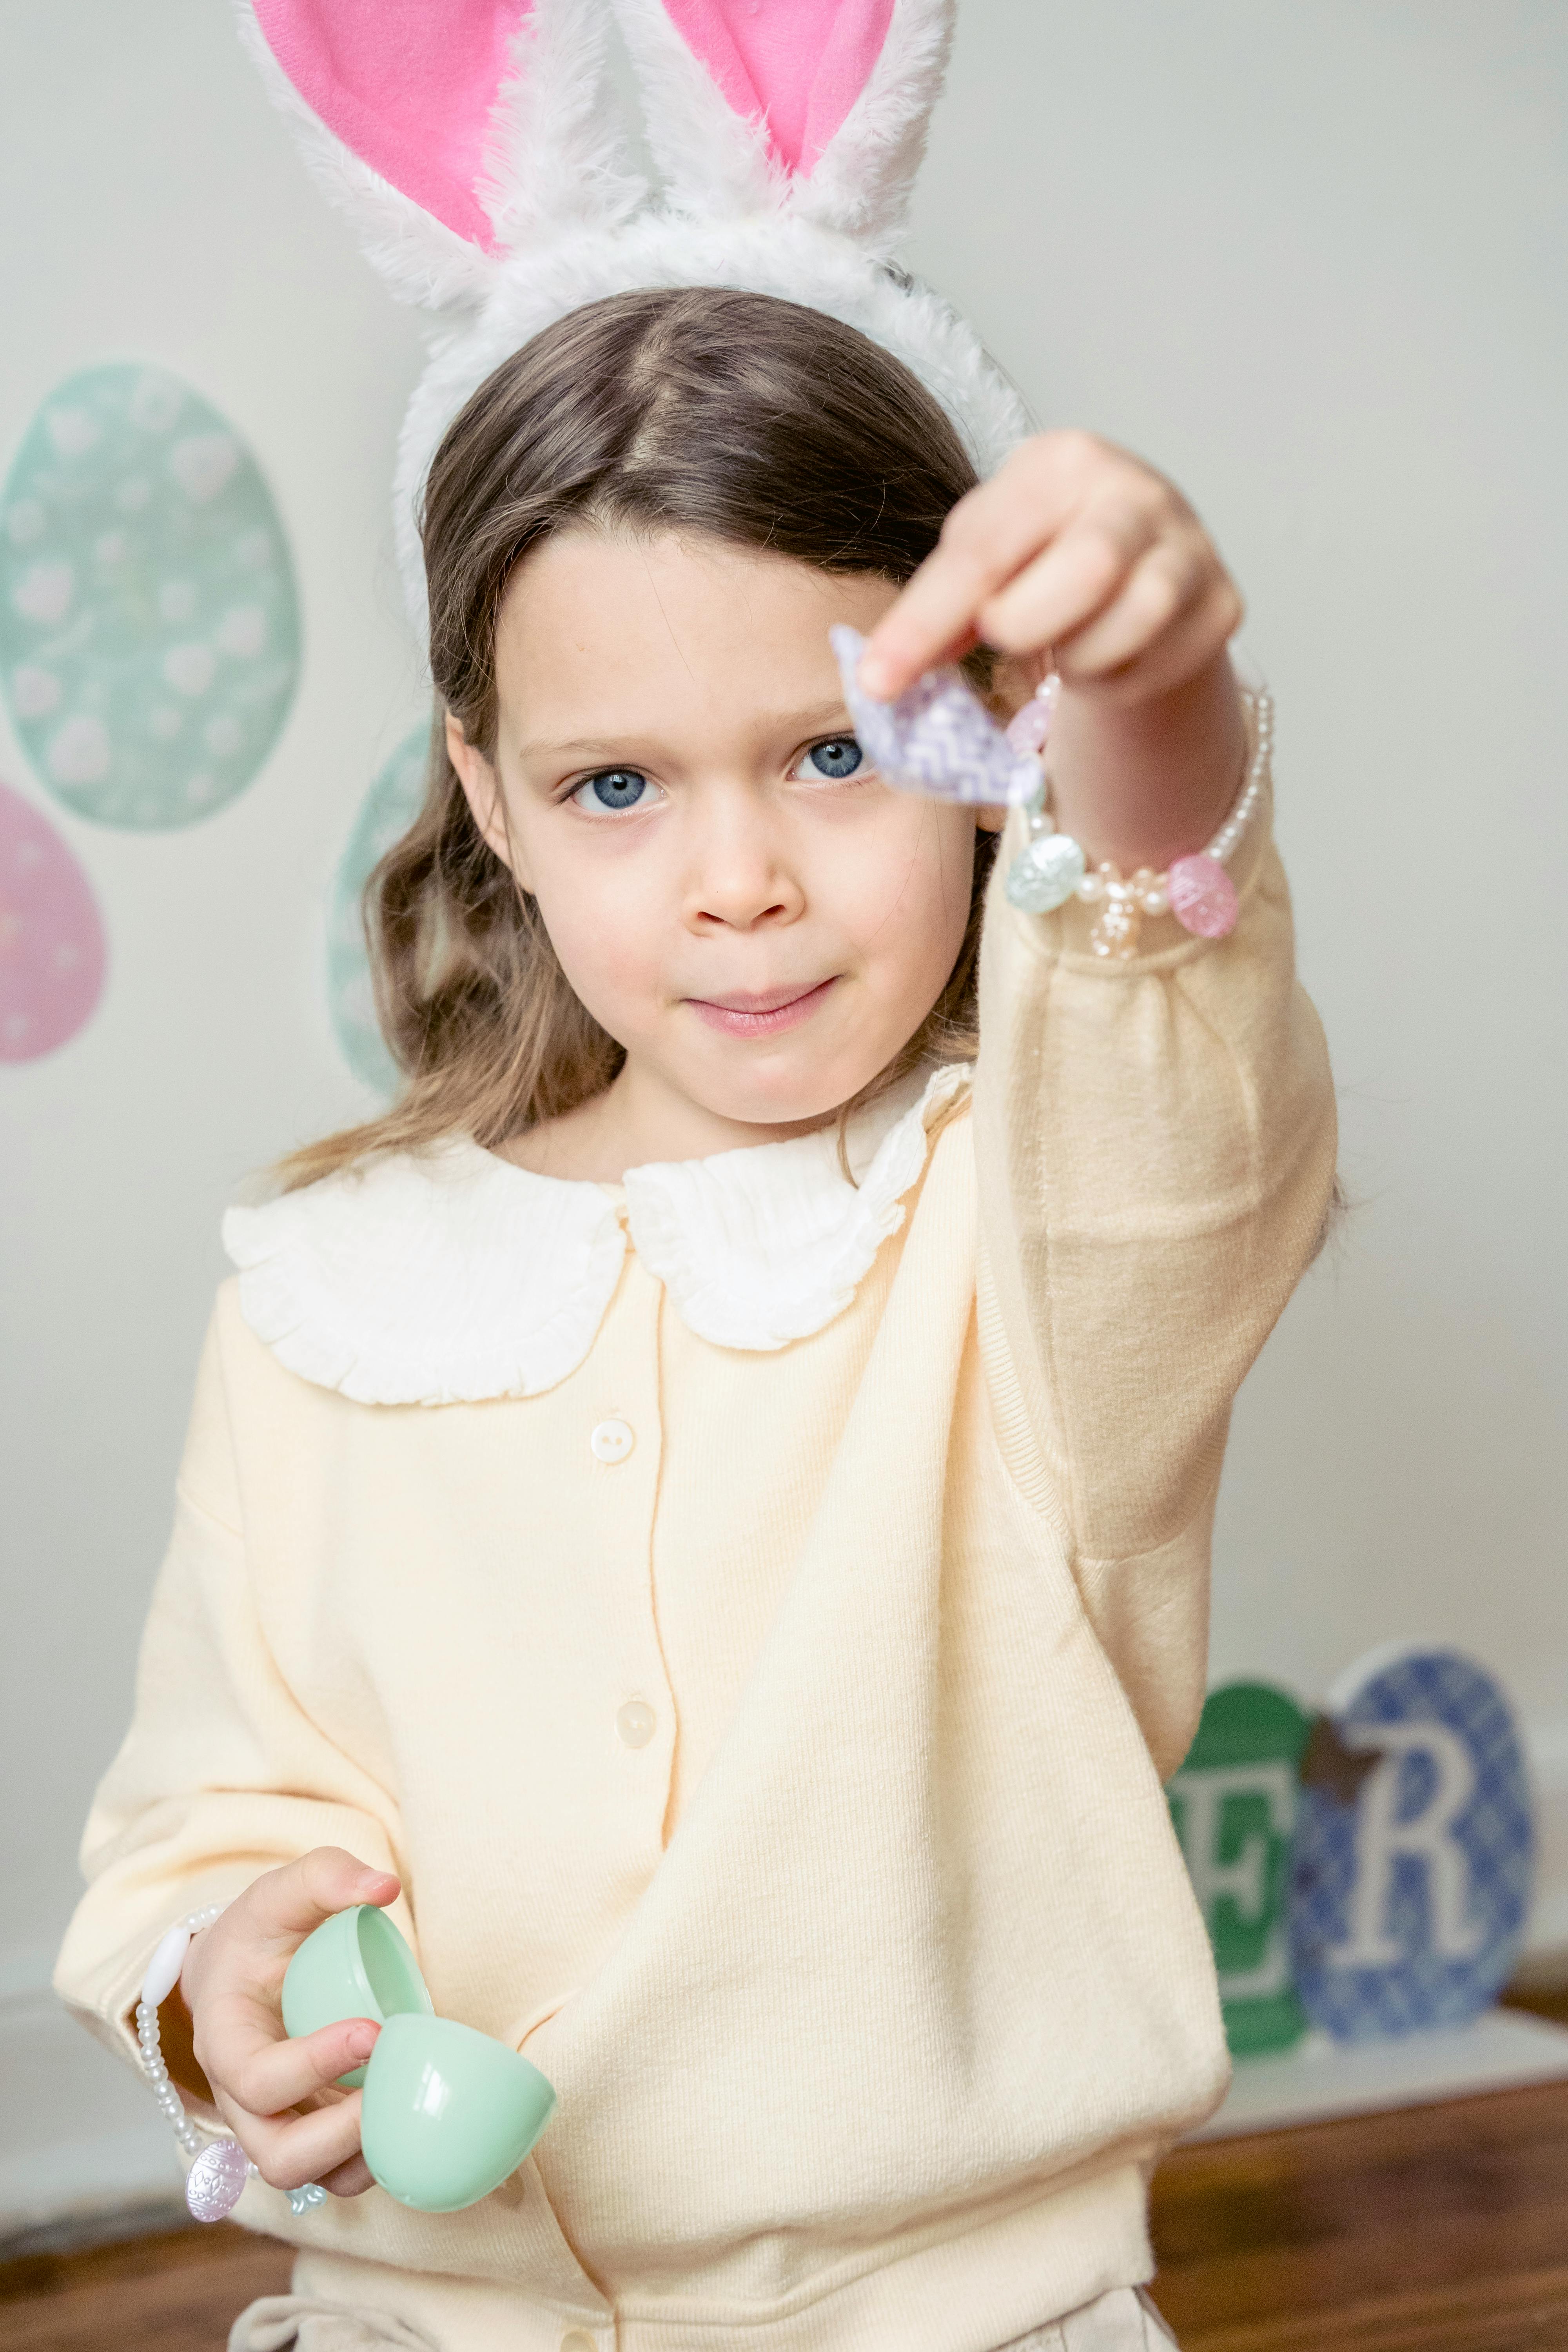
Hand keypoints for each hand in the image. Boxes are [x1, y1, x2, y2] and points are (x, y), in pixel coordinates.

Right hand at [179, 1847, 400, 2199]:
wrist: (238, 1970)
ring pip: (305, 2178)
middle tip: (393, 2086)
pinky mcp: (305, 2132)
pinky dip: (370, 2161)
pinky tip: (410, 2120)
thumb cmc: (260, 1933)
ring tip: (408, 2109)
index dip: (312, 2066)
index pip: (255, 2078)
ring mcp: (271, 2124)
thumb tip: (383, 1886)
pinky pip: (332, 2174)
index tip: (374, 2030)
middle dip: (338, 2135)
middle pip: (275, 2155)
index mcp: (223, 2042)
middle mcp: (239, 2100)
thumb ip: (325, 1875)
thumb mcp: (280, 1892)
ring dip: (359, 2158)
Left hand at [859, 430, 1241, 704]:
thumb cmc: (1045, 554)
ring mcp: (1189, 546)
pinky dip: (1113, 678)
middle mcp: (1137, 491)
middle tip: (1003, 638)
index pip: (985, 548)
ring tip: (1062, 641)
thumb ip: (941, 607)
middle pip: (1087, 570)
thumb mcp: (985, 559)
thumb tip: (885, 676)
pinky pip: (1154, 666)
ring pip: (1130, 624)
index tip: (877, 683)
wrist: (1139, 564)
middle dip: (1026, 624)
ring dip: (1076, 656)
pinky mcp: (1219, 604)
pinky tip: (1103, 652)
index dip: (925, 623)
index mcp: (1062, 462)